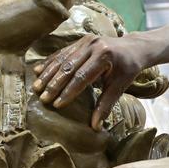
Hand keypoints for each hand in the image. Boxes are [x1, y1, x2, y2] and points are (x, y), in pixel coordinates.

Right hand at [31, 30, 153, 127]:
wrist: (133, 47)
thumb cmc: (127, 69)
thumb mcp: (120, 86)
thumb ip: (106, 105)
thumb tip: (95, 127)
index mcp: (104, 56)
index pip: (82, 77)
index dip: (68, 92)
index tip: (57, 105)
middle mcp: (92, 45)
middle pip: (68, 67)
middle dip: (54, 84)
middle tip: (42, 98)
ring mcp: (85, 41)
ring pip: (62, 59)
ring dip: (47, 73)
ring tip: (36, 87)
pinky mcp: (80, 40)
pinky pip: (62, 52)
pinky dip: (50, 62)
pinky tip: (38, 70)